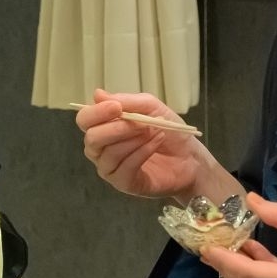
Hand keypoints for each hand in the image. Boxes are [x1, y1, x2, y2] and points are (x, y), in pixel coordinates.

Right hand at [76, 89, 219, 199]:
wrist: (191, 157)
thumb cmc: (169, 132)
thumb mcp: (151, 108)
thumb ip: (126, 101)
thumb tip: (97, 94)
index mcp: (104, 127)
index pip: (85, 120)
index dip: (97, 113)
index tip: (116, 107)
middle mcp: (101, 149)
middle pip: (92, 139)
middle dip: (116, 128)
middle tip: (141, 123)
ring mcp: (110, 168)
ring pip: (109, 154)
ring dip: (134, 139)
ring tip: (154, 131)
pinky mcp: (123, 183)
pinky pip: (124, 167)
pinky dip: (142, 152)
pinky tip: (156, 143)